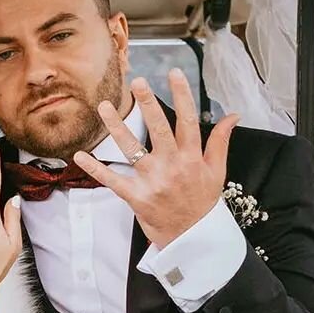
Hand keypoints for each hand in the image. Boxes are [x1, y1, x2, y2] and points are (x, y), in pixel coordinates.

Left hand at [72, 70, 239, 248]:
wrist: (193, 240)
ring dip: (116, 128)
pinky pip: (113, 180)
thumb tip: (233, 115)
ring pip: (132, 149)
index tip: (174, 73)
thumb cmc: (203, 203)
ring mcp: (153, 182)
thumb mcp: (218, 171)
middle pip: (159, 129)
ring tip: (103, 107)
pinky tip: (80, 156)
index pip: (188, 120)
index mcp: (193, 158)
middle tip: (137, 82)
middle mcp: (173, 166)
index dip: (182, 95)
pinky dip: (95, 169)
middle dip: (148, 104)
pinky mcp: (137, 198)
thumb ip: (221, 141)